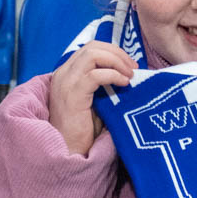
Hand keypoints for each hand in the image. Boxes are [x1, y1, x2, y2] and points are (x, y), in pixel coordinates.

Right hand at [47, 39, 135, 155]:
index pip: (90, 48)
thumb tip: (126, 71)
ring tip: (129, 75)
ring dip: (116, 61)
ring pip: (93, 54)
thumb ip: (101, 83)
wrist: (69, 150)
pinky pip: (95, 75)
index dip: (112, 52)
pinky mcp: (73, 94)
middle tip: (133, 68)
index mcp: (66, 73)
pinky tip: (124, 84)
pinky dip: (113, 75)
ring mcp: (66, 83)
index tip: (129, 65)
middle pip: (92, 47)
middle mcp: (63, 73)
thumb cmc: (83, 130)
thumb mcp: (93, 100)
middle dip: (117, 53)